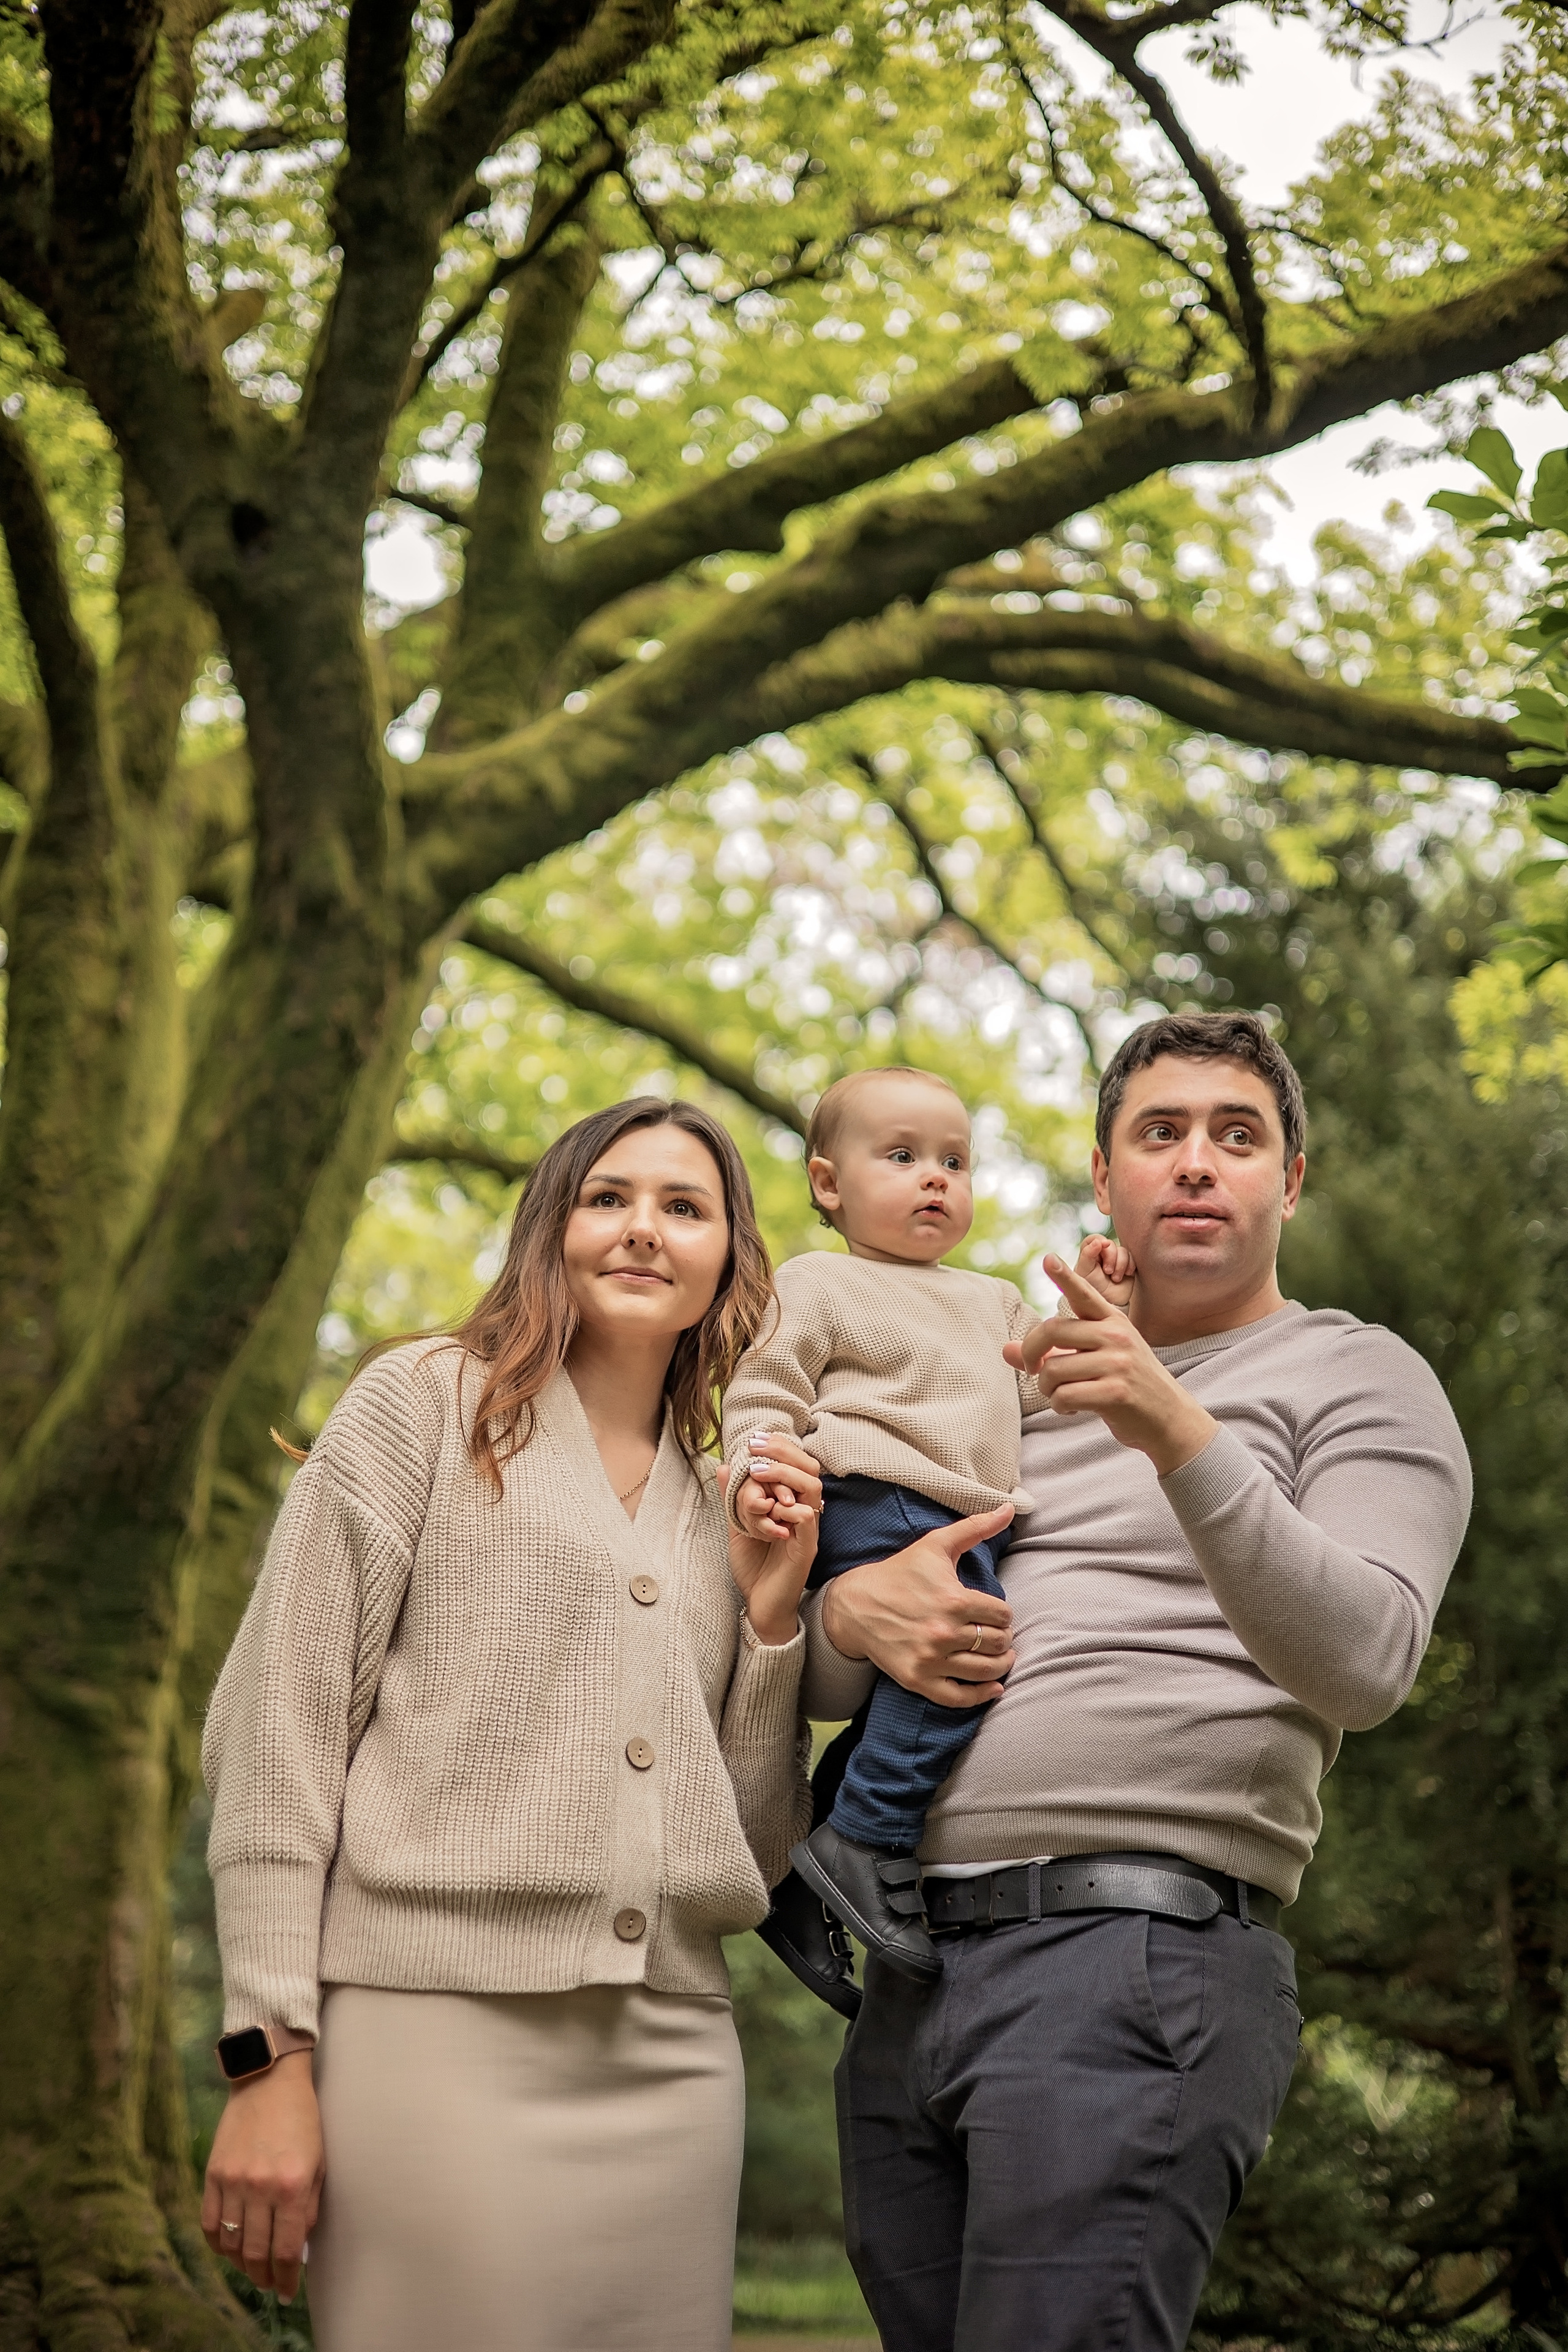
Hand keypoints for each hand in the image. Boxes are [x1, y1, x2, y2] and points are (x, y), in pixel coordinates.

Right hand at [201, 2051, 322, 2302]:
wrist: (269, 2080)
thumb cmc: (302, 2119)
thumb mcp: (318, 2162)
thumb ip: (308, 2207)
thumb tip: (299, 2245)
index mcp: (291, 2186)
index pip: (287, 2250)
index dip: (288, 2278)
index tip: (289, 2290)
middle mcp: (259, 2187)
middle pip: (256, 2253)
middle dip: (265, 2277)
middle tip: (271, 2284)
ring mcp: (232, 2181)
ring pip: (231, 2244)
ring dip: (241, 2264)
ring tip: (252, 2269)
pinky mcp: (213, 2174)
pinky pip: (209, 2222)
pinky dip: (218, 2243)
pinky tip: (228, 2248)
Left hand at [720, 1435, 821, 1645]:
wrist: (761, 1606)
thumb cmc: (755, 1568)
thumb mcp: (738, 1527)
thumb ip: (734, 1499)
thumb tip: (725, 1466)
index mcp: (791, 1506)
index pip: (797, 1466)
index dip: (780, 1447)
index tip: (755, 1439)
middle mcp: (805, 1514)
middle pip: (811, 1469)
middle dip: (784, 1451)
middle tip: (756, 1446)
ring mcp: (808, 1531)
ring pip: (812, 1488)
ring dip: (785, 1474)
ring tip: (757, 1472)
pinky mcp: (806, 1549)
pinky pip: (807, 1520)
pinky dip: (790, 1507)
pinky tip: (770, 1506)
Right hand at [818, 1506, 1015, 1705]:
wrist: (854, 1605)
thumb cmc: (900, 1572)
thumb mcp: (935, 1545)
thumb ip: (975, 1527)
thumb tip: (1009, 1508)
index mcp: (953, 1600)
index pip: (1002, 1615)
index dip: (1003, 1614)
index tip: (995, 1613)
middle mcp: (943, 1633)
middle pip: (997, 1643)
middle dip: (1003, 1638)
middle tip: (997, 1634)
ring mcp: (930, 1659)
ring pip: (985, 1671)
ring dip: (1000, 1664)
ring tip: (1001, 1656)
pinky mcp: (918, 1680)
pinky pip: (959, 1698)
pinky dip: (981, 1695)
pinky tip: (993, 1687)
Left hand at [1004, 1257, 1216, 1474]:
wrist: (1169, 1418)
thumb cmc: (1126, 1385)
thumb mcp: (1096, 1360)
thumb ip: (1053, 1352)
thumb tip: (1005, 1350)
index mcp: (1112, 1321)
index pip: (1084, 1294)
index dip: (1064, 1276)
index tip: (1048, 1258)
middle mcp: (1116, 1336)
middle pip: (1051, 1331)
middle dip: (1032, 1355)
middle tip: (1033, 1370)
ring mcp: (1118, 1363)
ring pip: (1053, 1370)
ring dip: (1047, 1388)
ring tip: (1062, 1394)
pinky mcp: (1116, 1392)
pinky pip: (1064, 1396)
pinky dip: (1060, 1406)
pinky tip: (1075, 1407)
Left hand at [1072, 1231, 1134, 1309]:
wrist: (1108, 1307)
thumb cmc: (1092, 1291)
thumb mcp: (1085, 1272)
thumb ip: (1087, 1255)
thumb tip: (1098, 1241)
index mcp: (1088, 1255)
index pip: (1094, 1239)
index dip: (1099, 1240)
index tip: (1102, 1245)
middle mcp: (1101, 1256)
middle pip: (1110, 1244)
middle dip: (1111, 1256)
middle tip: (1108, 1272)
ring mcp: (1115, 1261)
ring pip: (1122, 1250)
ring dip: (1120, 1264)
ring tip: (1115, 1278)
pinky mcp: (1127, 1267)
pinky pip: (1132, 1257)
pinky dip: (1129, 1265)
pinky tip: (1126, 1275)